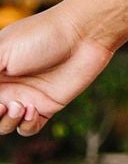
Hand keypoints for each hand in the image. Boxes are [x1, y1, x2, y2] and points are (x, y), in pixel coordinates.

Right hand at [0, 6, 115, 136]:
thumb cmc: (40, 35)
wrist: (83, 34)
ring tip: (20, 106)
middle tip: (1, 104)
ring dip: (6, 122)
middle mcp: (5, 87)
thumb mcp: (2, 52)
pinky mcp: (47, 107)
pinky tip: (34, 110)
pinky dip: (26, 126)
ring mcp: (25, 98)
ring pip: (3, 126)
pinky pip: (28, 129)